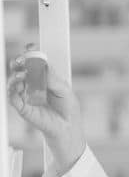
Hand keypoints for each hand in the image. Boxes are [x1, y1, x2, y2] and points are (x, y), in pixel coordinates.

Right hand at [7, 48, 85, 175]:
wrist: (68, 129)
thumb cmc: (68, 110)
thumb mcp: (65, 91)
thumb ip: (53, 78)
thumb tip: (42, 66)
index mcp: (45, 78)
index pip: (34, 62)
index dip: (31, 53)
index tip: (30, 47)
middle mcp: (33, 85)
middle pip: (20, 68)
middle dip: (19, 61)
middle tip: (22, 60)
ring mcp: (26, 95)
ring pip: (13, 80)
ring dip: (15, 75)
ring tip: (22, 74)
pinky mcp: (22, 107)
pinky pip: (12, 96)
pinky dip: (13, 89)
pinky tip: (19, 85)